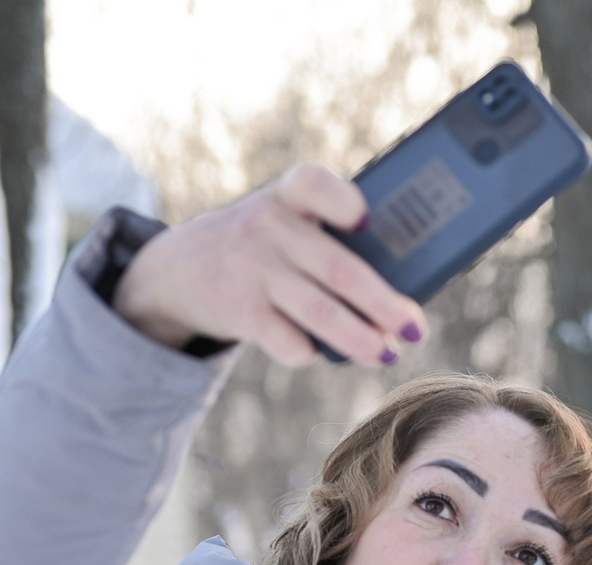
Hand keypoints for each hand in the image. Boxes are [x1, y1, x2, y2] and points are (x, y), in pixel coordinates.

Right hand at [111, 165, 425, 368]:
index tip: (366, 219)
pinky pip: (289, 341)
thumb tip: (398, 294)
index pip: (314, 184)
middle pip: (337, 269)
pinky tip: (322, 351)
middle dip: (383, 303)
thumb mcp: (284, 223)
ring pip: (319, 312)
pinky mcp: (240, 311)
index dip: (341, 201)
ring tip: (387, 354)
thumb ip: (330, 240)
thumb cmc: (261, 247)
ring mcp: (251, 269)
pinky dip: (312, 353)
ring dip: (360, 339)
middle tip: (415, 328)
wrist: (176, 270)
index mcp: (288, 196)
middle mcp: (268, 226)